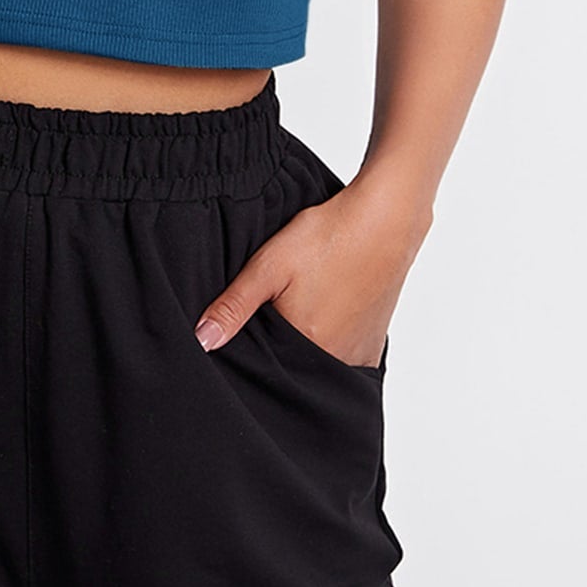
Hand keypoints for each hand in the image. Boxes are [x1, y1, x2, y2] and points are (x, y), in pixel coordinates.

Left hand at [192, 176, 427, 367]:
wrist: (385, 220)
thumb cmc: (328, 237)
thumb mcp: (270, 265)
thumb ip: (234, 305)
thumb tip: (201, 341)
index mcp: (302, 346)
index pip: (263, 361)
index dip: (251, 343)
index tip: (250, 322)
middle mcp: (332, 361)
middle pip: (291, 365)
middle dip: (277, 347)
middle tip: (281, 305)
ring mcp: (357, 356)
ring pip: (317, 363)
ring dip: (305, 346)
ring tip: (305, 307)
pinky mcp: (373, 346)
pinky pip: (344, 358)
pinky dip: (331, 344)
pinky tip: (327, 315)